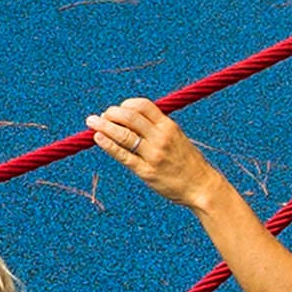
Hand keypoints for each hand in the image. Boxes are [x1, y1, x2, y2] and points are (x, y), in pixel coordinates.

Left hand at [88, 99, 233, 211]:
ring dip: (104, 126)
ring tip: (91, 122)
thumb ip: (157, 127)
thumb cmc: (186, 161)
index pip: (143, 105)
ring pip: (124, 135)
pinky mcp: (146, 172)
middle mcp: (161, 138)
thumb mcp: (177, 138)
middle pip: (130, 118)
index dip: (125, 104)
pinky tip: (98, 138)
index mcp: (169, 126)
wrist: (201, 186)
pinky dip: (109, 145)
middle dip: (111, 114)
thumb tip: (131, 118)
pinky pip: (124, 156)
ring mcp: (153, 155)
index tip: (117, 110)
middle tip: (99, 116)